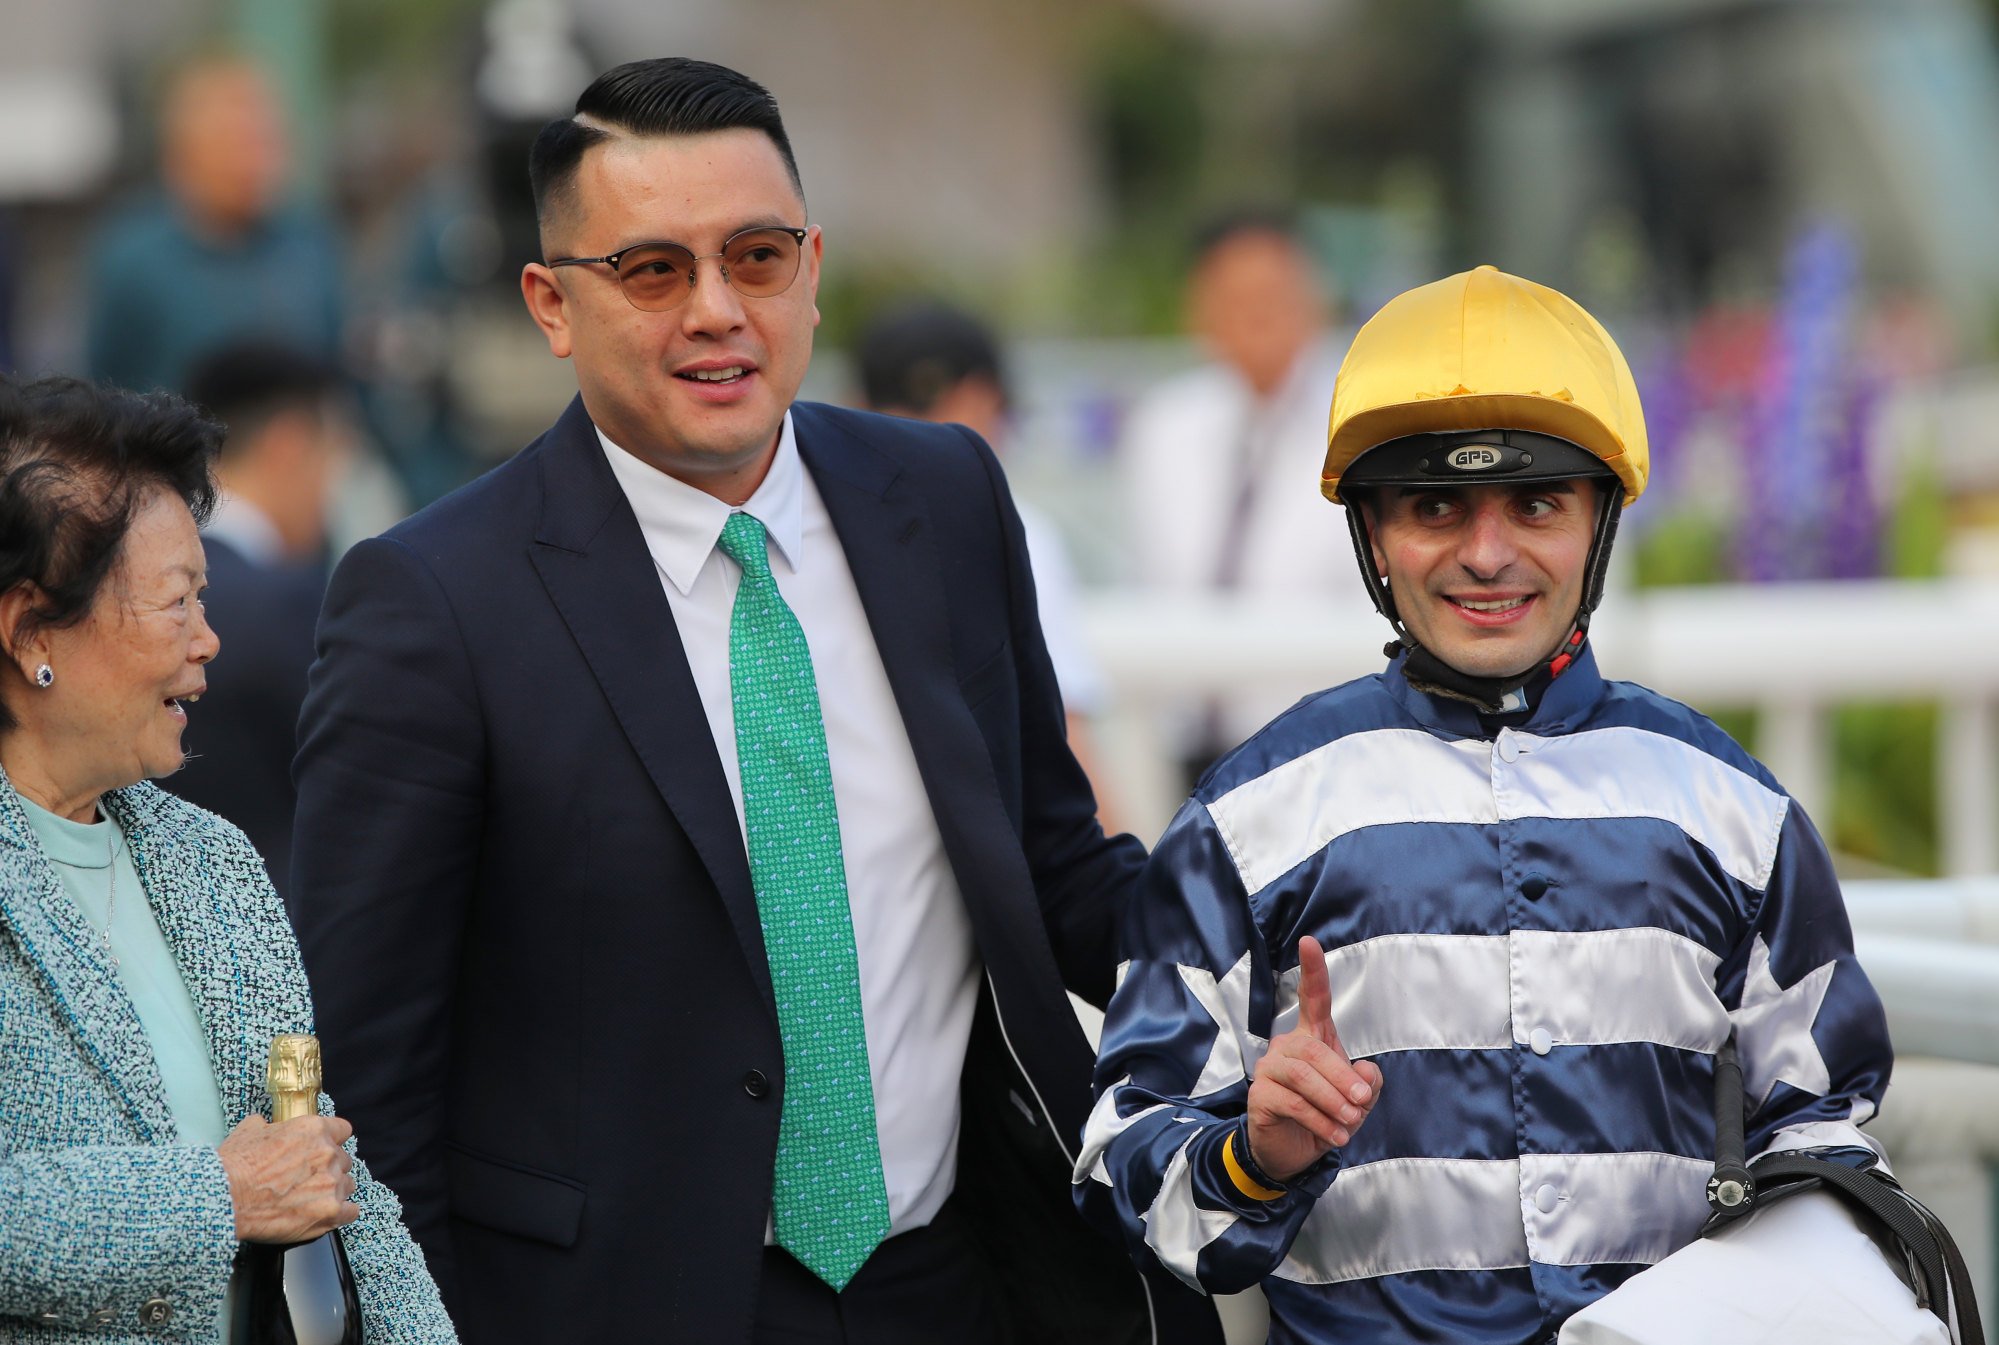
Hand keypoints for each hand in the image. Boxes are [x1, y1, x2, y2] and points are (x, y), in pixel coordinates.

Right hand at [217, 1114, 359, 1243]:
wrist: (225, 1199)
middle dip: (329, 1168)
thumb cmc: (234, 1166)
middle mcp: (328, 1154)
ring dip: (334, 1190)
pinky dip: (342, 1213)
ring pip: (347, 1185)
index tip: (324, 1149)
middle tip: (309, 1179)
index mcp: (314, 1130)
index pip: (342, 1130)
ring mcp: (331, 1184)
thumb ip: (268, 1125)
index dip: (332, 1140)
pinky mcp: (330, 1212)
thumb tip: (266, 1124)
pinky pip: (351, 1212)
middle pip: (343, 1160)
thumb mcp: (249, 1130)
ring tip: (312, 1199)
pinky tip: (328, 1214)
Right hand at [1246, 936, 1383, 1182]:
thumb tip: (1364, 1072)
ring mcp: (1270, 1069)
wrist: (1294, 1154)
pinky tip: (1335, 1136)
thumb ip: (1367, 1084)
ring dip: (1332, 1101)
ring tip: (1350, 1123)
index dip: (1312, 970)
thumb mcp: (1357, 1102)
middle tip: (1362, 1103)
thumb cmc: (1326, 1117)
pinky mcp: (1259, 1095)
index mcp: (1312, 1038)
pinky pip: (1292, 1102)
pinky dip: (1320, 1121)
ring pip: (1303, 1075)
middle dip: (1342, 1077)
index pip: (1313, 999)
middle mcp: (1286, 1045)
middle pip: (1314, 1049)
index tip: (1309, 941)